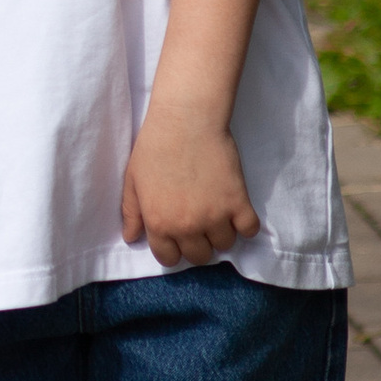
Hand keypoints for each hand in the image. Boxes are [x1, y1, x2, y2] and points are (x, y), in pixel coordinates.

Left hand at [123, 109, 260, 268]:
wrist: (186, 121)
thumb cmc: (154, 147)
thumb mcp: (133, 181)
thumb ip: (131, 213)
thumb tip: (131, 238)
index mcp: (159, 224)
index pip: (169, 259)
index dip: (173, 250)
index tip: (177, 237)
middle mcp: (187, 227)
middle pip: (200, 257)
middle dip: (198, 245)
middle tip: (198, 225)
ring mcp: (215, 216)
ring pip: (225, 245)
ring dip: (221, 233)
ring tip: (217, 215)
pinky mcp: (238, 202)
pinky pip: (249, 230)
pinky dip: (246, 225)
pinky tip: (237, 212)